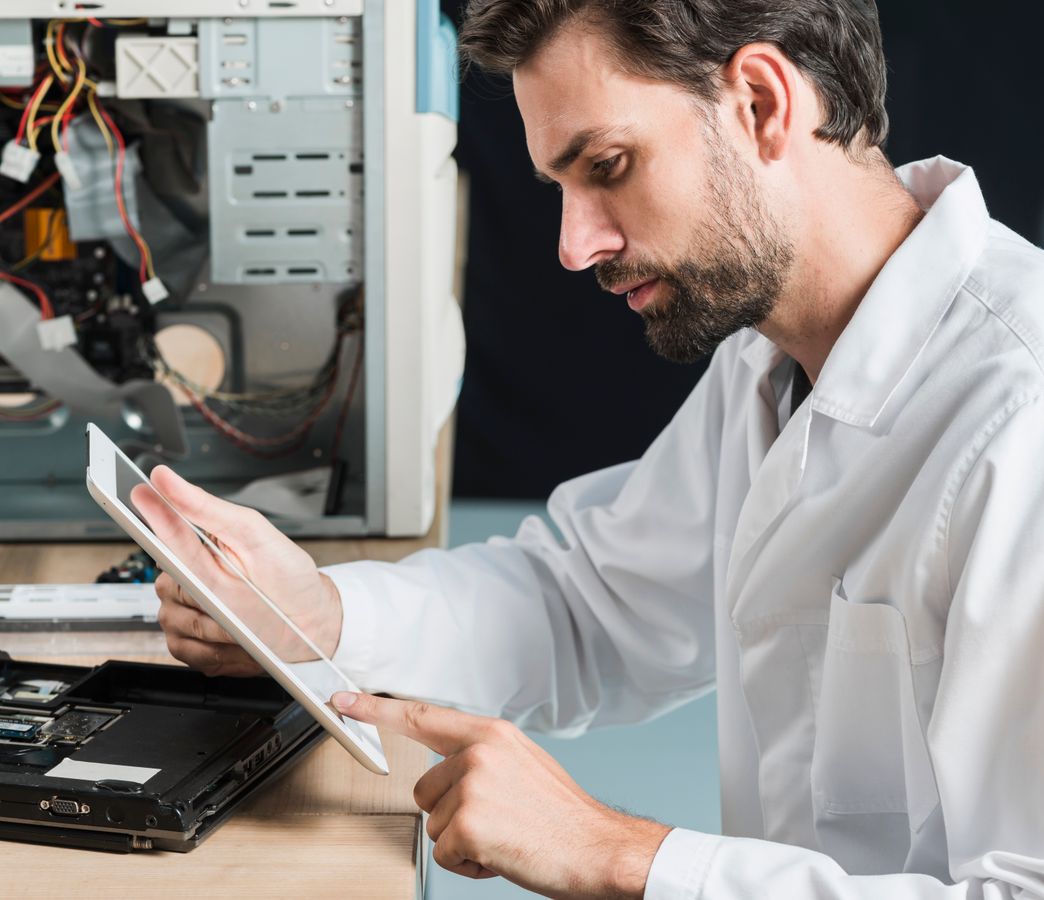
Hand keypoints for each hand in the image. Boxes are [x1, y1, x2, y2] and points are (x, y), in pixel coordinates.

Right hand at [133, 466, 342, 676]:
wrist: (313, 624)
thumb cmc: (288, 576)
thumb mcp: (254, 533)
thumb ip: (206, 507)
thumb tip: (164, 477)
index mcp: (198, 545)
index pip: (159, 527)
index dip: (144, 513)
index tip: (137, 496)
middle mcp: (186, 578)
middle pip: (164, 582)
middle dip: (200, 590)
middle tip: (233, 591)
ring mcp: (185, 613)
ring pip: (173, 618)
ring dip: (212, 622)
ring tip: (244, 618)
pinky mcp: (190, 646)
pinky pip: (181, 649)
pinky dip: (211, 649)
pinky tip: (235, 640)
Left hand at [332, 692, 669, 898]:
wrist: (596, 847)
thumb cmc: (560, 815)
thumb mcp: (523, 764)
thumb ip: (482, 757)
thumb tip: (447, 770)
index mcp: (491, 733)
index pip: (423, 715)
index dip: (377, 708)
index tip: (343, 700)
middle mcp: (479, 752)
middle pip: (424, 789)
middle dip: (451, 813)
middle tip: (498, 821)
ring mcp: (473, 785)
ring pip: (434, 824)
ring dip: (463, 841)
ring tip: (505, 836)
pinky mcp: (470, 822)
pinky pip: (446, 853)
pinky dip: (470, 864)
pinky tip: (502, 854)